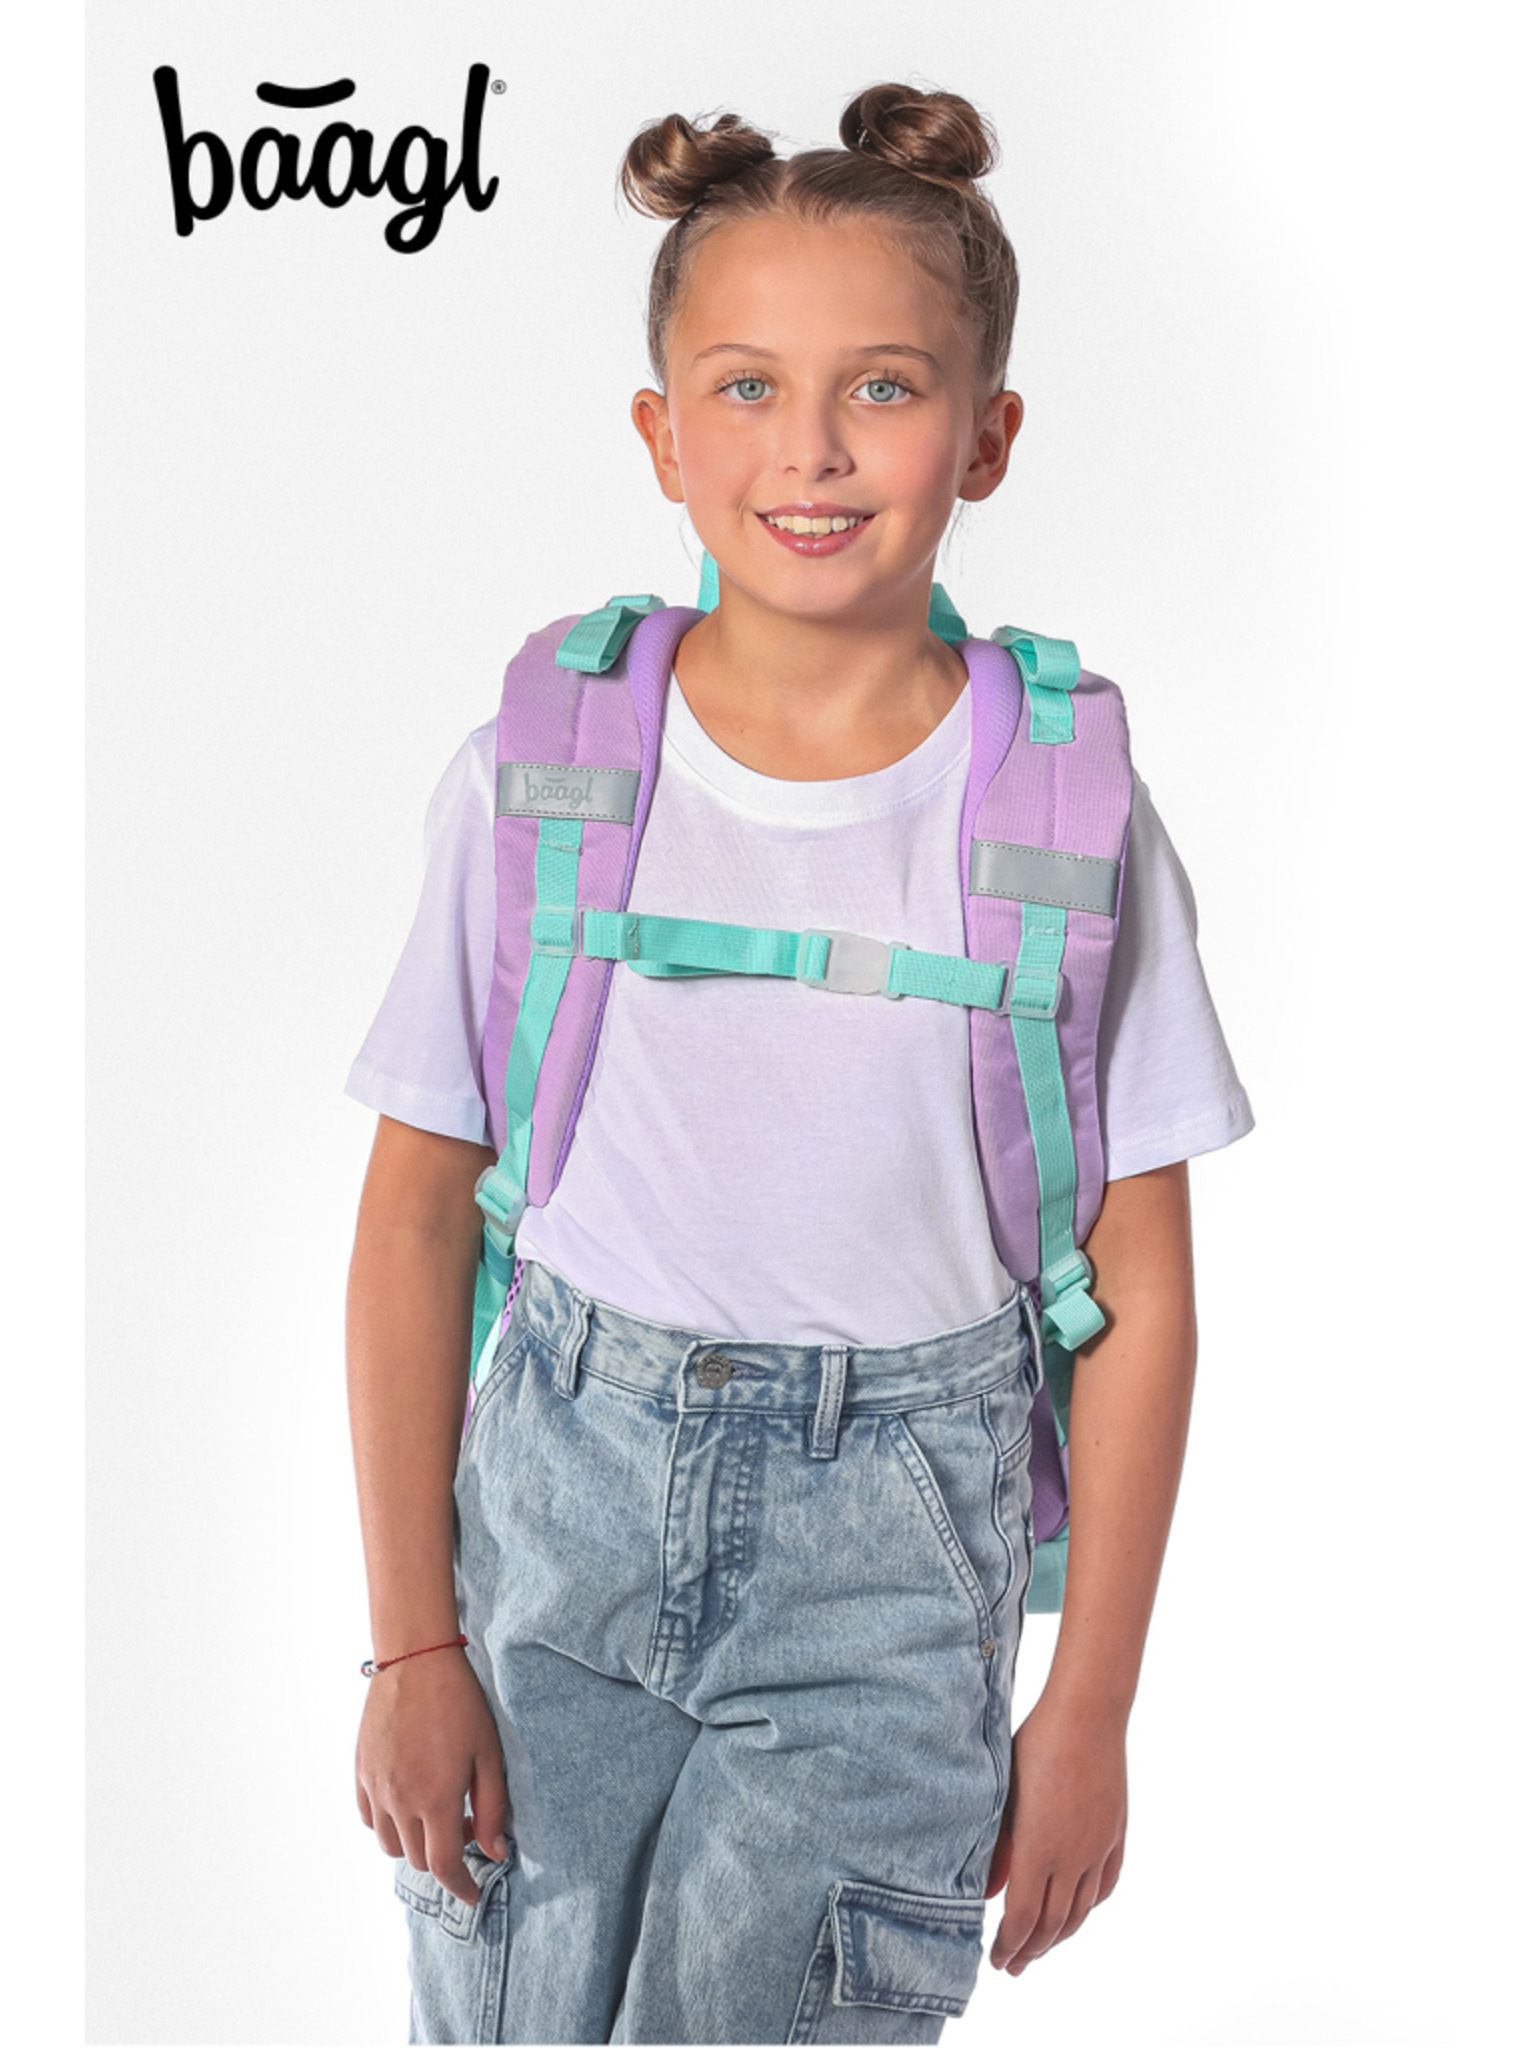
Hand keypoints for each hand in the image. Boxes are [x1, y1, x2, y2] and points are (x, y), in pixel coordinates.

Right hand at [355, 1645, 510, 1906]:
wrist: (417, 1660)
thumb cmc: (460, 1702)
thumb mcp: (489, 1754)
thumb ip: (493, 1808)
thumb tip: (495, 1852)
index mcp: (435, 1799)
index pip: (443, 1866)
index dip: (460, 1887)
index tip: (472, 1892)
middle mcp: (399, 1800)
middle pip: (417, 1859)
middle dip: (444, 1857)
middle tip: (467, 1828)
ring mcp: (375, 1787)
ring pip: (388, 1844)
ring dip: (413, 1842)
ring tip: (436, 1813)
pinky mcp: (361, 1772)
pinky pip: (368, 1817)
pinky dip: (387, 1823)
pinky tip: (408, 1800)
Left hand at [984, 1690, 1126, 1973]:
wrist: (1086, 1717)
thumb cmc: (1035, 1747)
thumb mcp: (1003, 1795)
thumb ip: (995, 1847)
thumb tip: (988, 1891)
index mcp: (1038, 1851)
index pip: (1022, 1920)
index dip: (1009, 1946)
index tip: (996, 1961)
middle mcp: (1071, 1858)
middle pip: (1052, 1925)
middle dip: (1030, 1951)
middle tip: (1013, 1966)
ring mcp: (1097, 1849)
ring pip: (1080, 1912)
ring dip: (1059, 1937)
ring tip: (1041, 1948)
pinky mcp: (1114, 1835)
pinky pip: (1104, 1886)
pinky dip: (1089, 1908)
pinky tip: (1079, 1911)